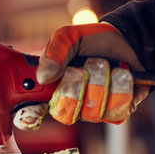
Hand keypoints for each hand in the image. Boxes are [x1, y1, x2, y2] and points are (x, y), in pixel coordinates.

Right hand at [14, 22, 149, 129]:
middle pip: (65, 114)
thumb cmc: (91, 40)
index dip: (28, 117)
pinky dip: (120, 88)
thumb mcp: (68, 36)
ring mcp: (92, 111)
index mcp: (49, 88)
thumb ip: (54, 52)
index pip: (31, 112)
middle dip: (75, 87)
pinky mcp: (116, 112)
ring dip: (101, 82)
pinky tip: (121, 74)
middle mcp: (69, 104)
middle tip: (81, 68)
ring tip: (105, 65)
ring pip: (92, 112)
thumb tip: (43, 78)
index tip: (32, 115)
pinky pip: (115, 112)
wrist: (126, 40)